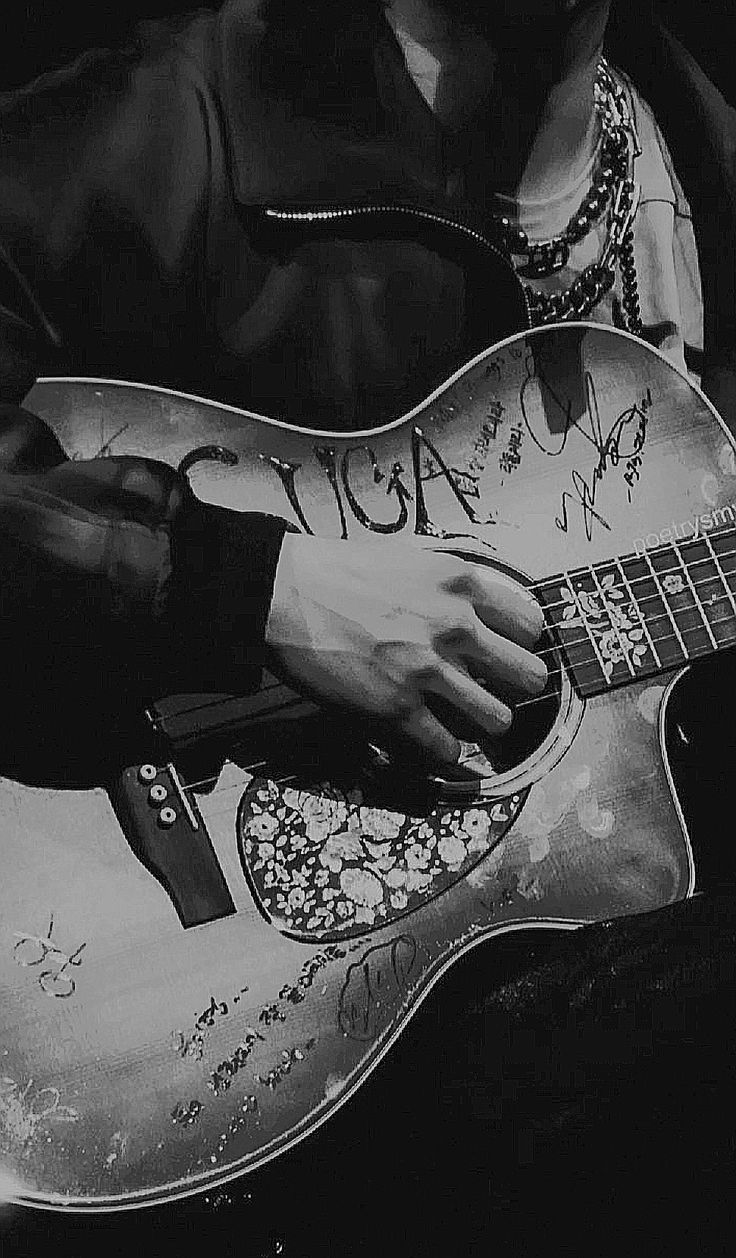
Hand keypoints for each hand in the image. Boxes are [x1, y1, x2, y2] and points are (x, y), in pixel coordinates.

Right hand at [265, 535, 546, 769]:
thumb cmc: (336, 571)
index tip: (508, 652)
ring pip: (497, 719)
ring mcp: (428, 670)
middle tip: (495, 689)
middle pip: (529, 676)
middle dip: (515, 687)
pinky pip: (446, 748)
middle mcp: (455, 627)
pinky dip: (442, 751)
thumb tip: (472, 606)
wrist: (283, 592)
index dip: (520, 644)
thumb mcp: (408, 559)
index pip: (530, 625)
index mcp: (461, 584)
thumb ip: (447, 585)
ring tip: (466, 719)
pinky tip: (431, 740)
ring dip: (483, 723)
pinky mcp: (397, 708)